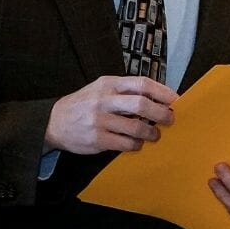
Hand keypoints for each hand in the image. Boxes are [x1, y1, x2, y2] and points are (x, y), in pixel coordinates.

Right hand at [44, 75, 176, 153]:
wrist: (54, 122)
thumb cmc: (84, 104)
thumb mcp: (101, 88)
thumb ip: (124, 90)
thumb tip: (156, 98)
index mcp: (109, 83)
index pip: (142, 84)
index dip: (162, 92)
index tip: (175, 100)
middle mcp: (105, 100)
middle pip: (141, 105)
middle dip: (161, 113)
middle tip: (170, 119)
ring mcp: (100, 120)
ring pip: (136, 127)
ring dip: (151, 132)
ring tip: (155, 134)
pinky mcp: (97, 139)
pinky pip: (125, 144)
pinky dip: (136, 145)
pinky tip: (137, 144)